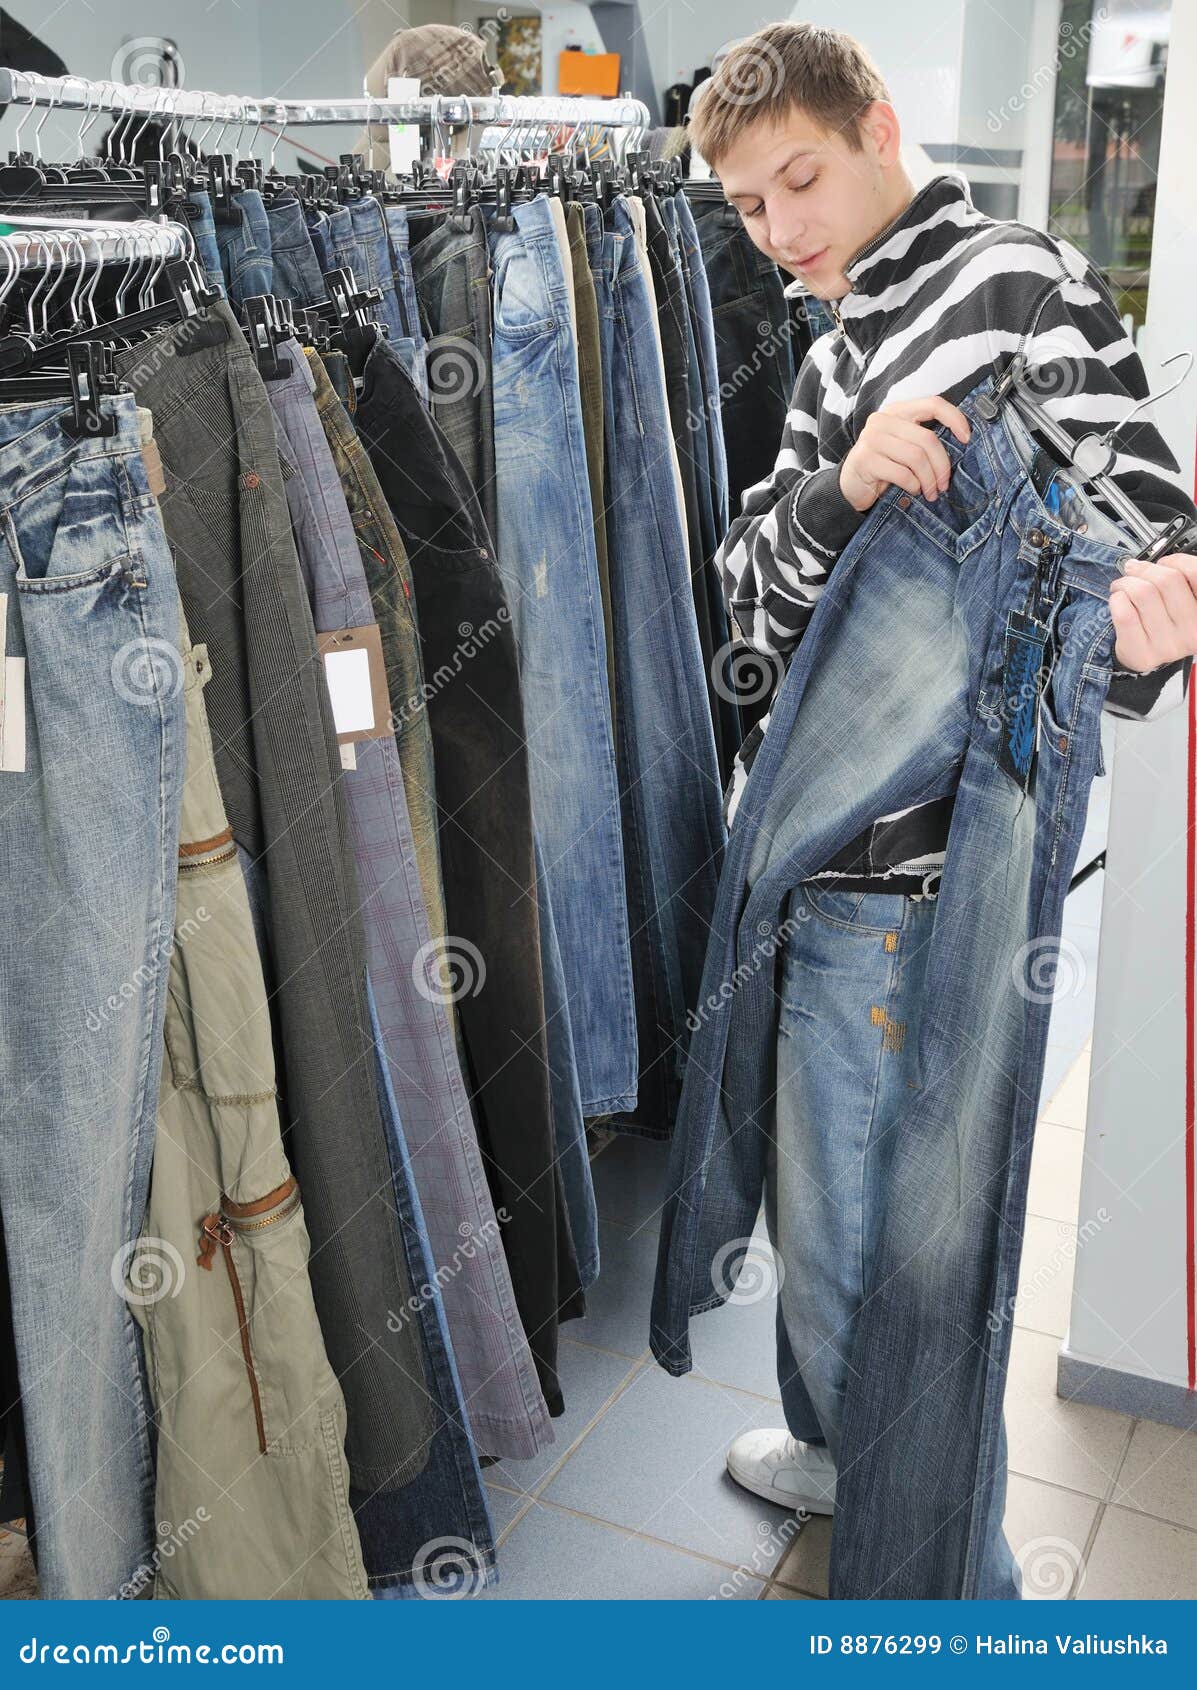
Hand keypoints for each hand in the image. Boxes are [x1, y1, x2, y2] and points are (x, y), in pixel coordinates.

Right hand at [839, 397, 971, 513]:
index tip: (967, 439)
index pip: (933, 404)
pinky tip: (912, 490)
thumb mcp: (904, 446)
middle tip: (944, 484)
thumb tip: (960, 444)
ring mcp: (872, 438)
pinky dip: (913, 486)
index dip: (955, 419)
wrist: (851, 486)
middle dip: (941, 466)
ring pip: (916, 458)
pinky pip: (902, 474)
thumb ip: (923, 439)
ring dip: (928, 480)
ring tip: (930, 492)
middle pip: (928, 439)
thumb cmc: (884, 466)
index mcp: (897, 411)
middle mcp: (883, 420)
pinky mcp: (865, 460)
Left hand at [1109, 552, 1196, 671]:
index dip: (1176, 561)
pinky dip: (1116, 599)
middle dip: (1145, 569)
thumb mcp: (1183, 598)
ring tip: (1123, 585)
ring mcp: (1169, 646)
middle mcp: (1194, 632)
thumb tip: (1158, 561)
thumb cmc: (1164, 620)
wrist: (1145, 654)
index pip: (1195, 572)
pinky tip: (1118, 601)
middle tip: (1134, 570)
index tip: (1164, 564)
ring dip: (1126, 582)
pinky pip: (1124, 613)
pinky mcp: (1143, 654)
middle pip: (1167, 580)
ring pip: (1142, 593)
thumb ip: (1181, 578)